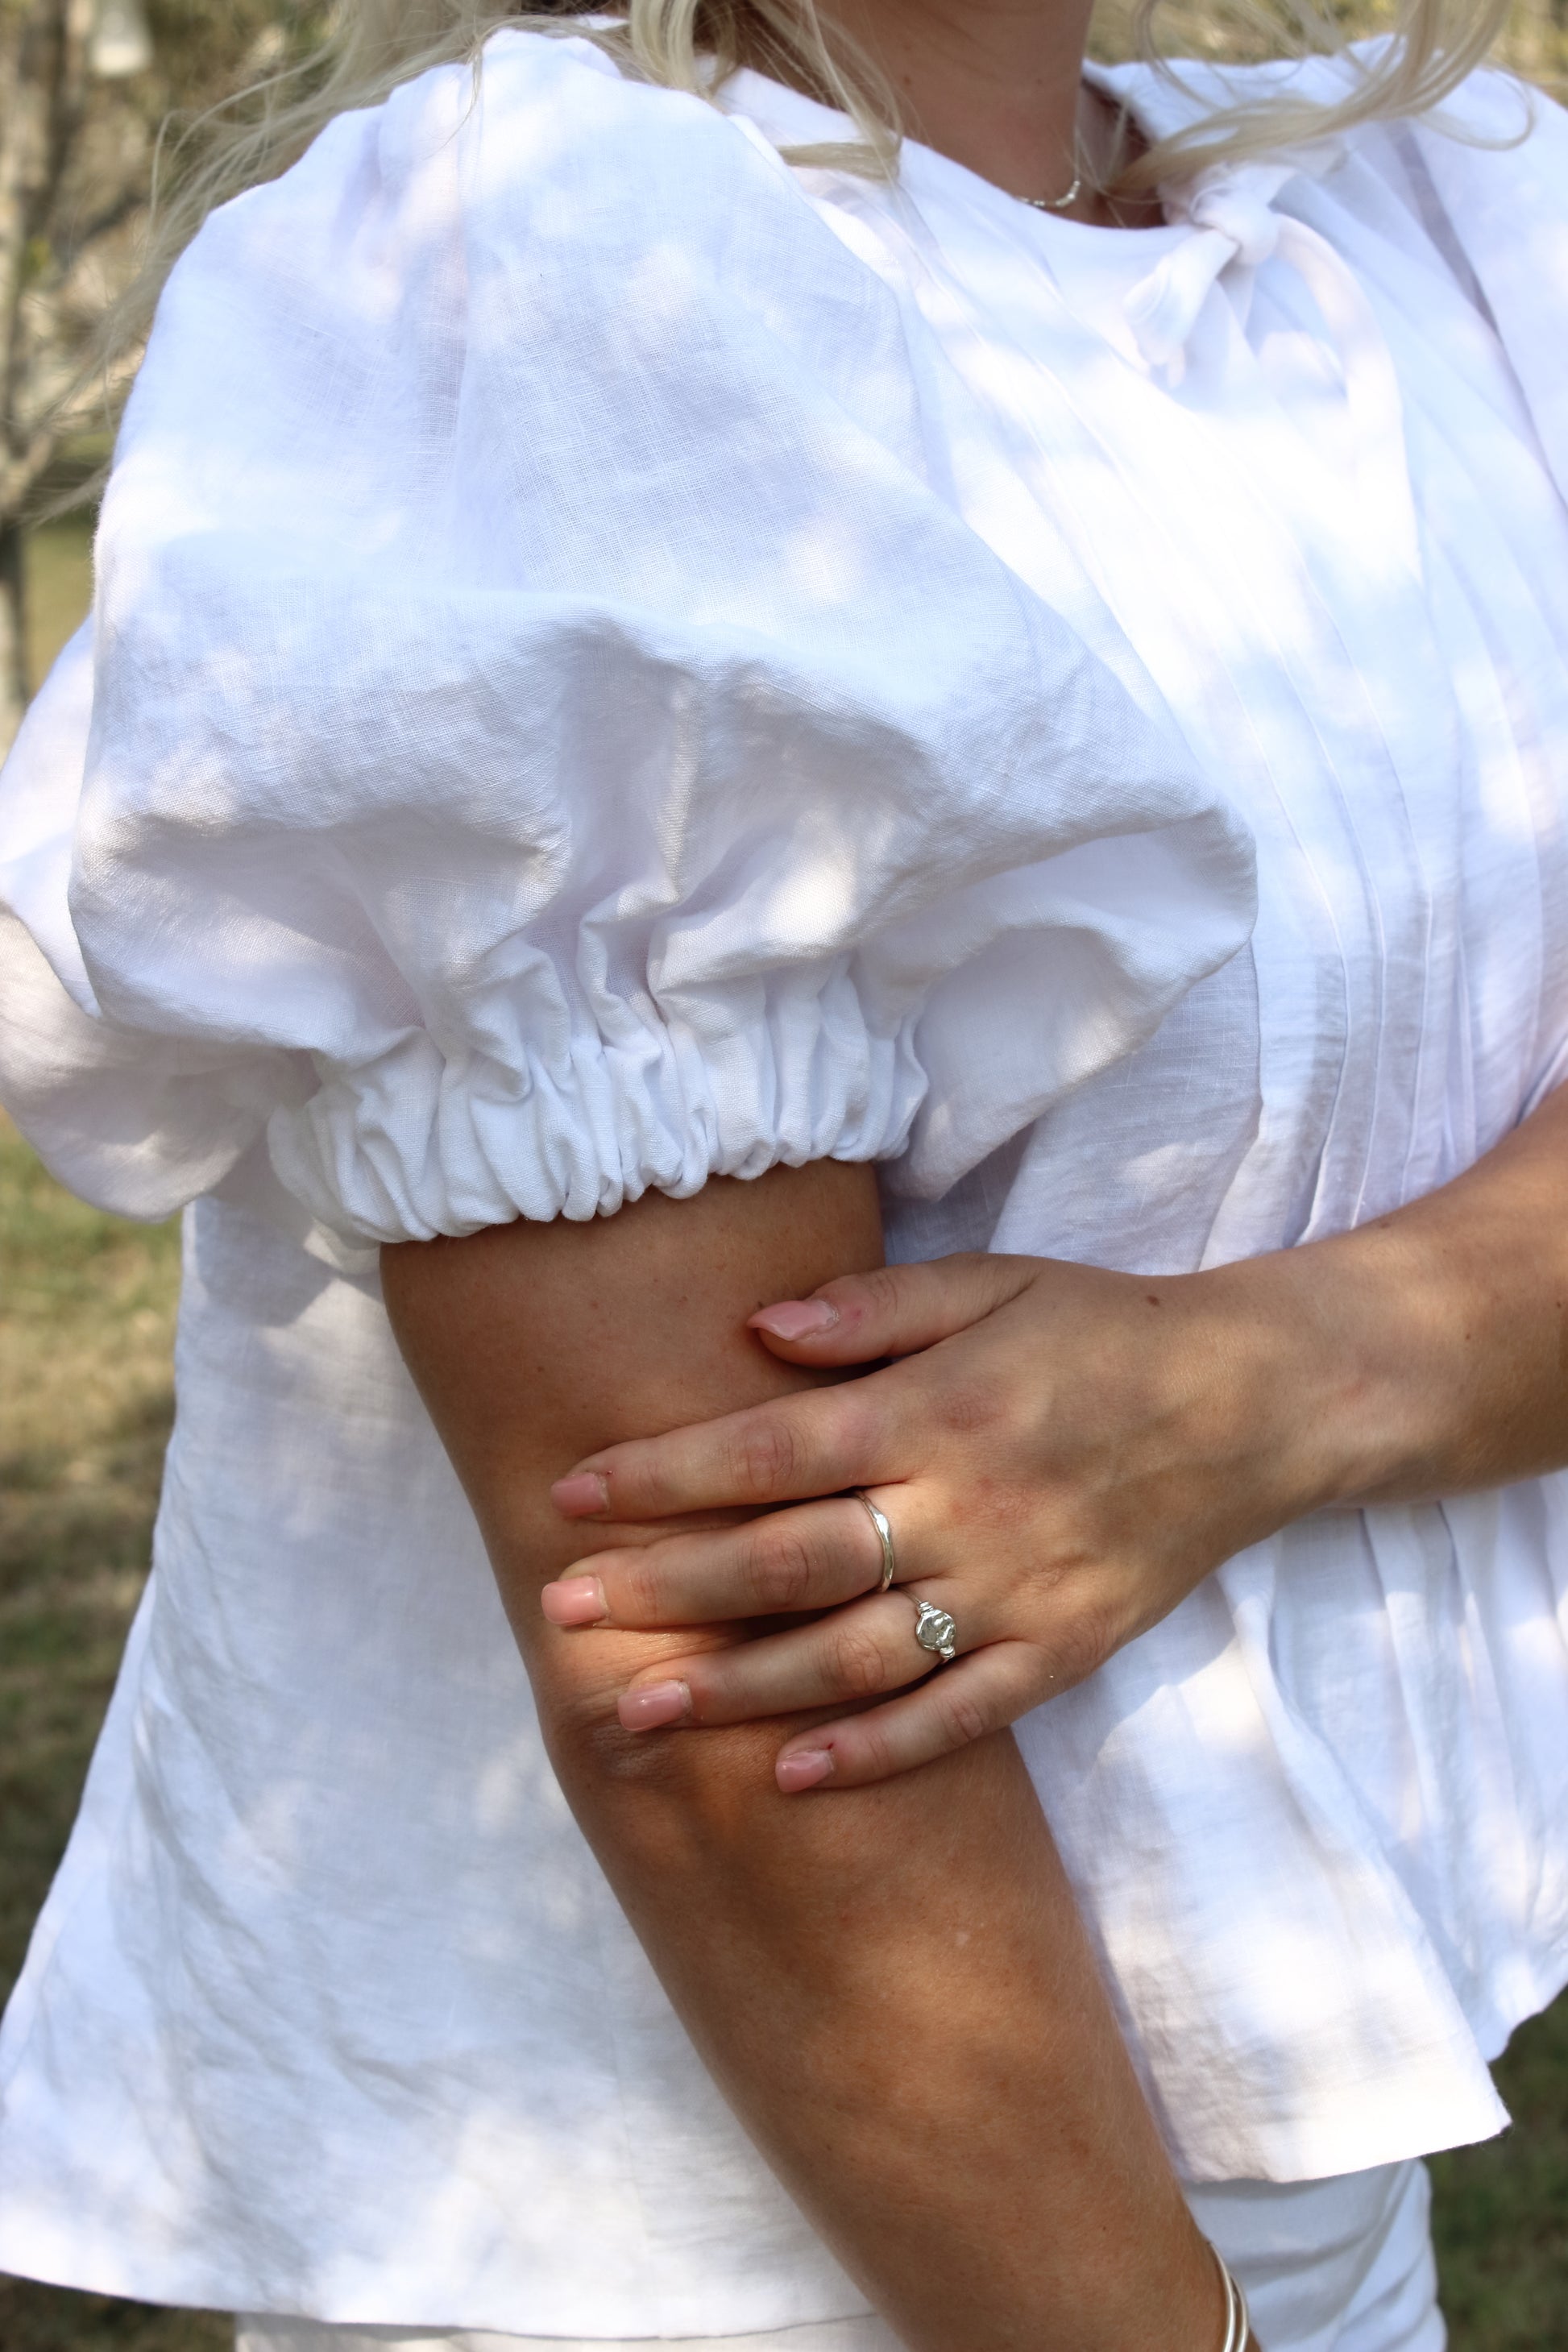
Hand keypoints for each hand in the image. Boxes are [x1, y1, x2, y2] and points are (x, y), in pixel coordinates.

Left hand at [542, 1250, 1348, 1789]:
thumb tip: (754, 1331)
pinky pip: (957, 1717)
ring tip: (634, 1715)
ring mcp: (1015, 1591)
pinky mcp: (1061, 1651)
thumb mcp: (991, 1282)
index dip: (664, 1476)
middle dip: (666, 1591)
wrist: (1256, 1404)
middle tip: (561, 1616)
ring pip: (855, 1657)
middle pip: (790, 1562)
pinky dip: (873, 1752)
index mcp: (937, 1410)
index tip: (571, 1497)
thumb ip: (871, 1310)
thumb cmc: (1101, 1331)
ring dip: (737, 1691)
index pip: (771, 1449)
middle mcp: (967, 1508)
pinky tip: (787, 1773)